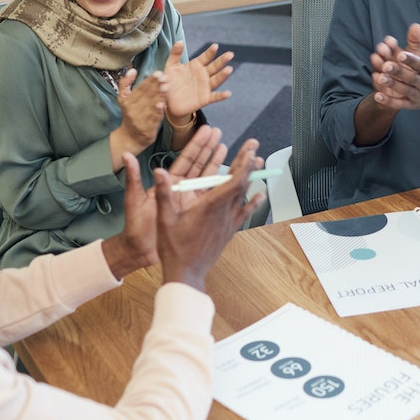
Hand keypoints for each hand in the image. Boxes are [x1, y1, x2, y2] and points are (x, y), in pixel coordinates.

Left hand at [102, 125, 228, 278]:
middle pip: (200, 165)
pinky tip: (234, 181)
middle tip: (221, 133)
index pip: (187, 159)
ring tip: (230, 150)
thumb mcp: (134, 200)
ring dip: (220, 165)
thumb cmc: (135, 226)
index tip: (207, 130)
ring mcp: (190, 201)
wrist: (140, 251)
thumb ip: (133, 177)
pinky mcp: (197, 213)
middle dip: (211, 148)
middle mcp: (182, 189)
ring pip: (209, 179)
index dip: (198, 145)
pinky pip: (213, 198)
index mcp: (169, 183)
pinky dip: (223, 189)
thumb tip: (126, 155)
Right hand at [116, 68, 166, 151]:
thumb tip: (132, 70)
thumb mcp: (123, 98)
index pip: (140, 88)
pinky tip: (162, 104)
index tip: (158, 73)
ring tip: (166, 86)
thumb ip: (125, 83)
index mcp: (127, 101)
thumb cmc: (129, 114)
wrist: (130, 137)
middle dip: (156, 85)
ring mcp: (139, 120)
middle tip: (164, 77)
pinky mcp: (146, 129)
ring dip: (159, 96)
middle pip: (146, 95)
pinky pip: (153, 118)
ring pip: (150, 105)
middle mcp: (132, 110)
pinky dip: (158, 111)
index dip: (149, 80)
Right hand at [155, 138, 265, 290]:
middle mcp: (223, 213)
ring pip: (244, 196)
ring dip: (250, 178)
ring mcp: (228, 222)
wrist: (187, 274)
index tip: (250, 150)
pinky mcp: (229, 231)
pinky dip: (253, 202)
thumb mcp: (164, 219)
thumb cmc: (174, 249)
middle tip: (254, 146)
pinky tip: (260, 195)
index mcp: (209, 206)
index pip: (233, 181)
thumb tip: (159, 172)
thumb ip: (163, 194)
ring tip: (257, 163)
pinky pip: (245, 213)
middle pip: (241, 183)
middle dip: (248, 162)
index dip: (244, 163)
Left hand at [162, 41, 234, 122]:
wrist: (168, 101)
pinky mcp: (205, 98)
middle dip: (222, 60)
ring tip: (229, 69)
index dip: (210, 52)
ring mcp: (205, 87)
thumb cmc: (170, 82)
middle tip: (230, 54)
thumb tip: (180, 42)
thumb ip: (175, 54)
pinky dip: (221, 96)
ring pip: (216, 80)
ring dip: (223, 75)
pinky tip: (228, 93)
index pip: (205, 57)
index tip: (215, 46)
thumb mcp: (171, 67)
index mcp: (196, 66)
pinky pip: (215, 97)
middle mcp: (203, 75)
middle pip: (215, 67)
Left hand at [370, 22, 419, 118]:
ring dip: (391, 85)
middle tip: (386, 65)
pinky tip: (377, 95)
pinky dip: (388, 101)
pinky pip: (399, 104)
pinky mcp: (410, 104)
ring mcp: (417, 95)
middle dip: (398, 72)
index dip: (411, 60)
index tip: (401, 54)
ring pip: (404, 91)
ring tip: (379, 77)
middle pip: (411, 78)